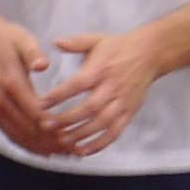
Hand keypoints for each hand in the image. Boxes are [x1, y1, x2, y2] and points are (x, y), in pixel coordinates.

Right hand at [0, 12, 65, 156]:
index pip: (36, 114)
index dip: (55, 130)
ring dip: (41, 148)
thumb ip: (33, 53)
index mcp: (10, 82)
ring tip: (63, 154)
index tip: (74, 137)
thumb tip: (43, 65)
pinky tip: (42, 150)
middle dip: (52, 143)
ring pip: (18, 136)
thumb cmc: (5, 36)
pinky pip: (9, 133)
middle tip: (74, 151)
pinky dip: (26, 145)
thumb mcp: (23, 38)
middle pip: (29, 130)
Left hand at [37, 29, 160, 155]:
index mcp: (100, 69)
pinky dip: (100, 144)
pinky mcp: (129, 112)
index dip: (59, 95)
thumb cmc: (118, 47)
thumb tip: (55, 42)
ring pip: (102, 123)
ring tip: (62, 141)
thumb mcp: (95, 39)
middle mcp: (112, 87)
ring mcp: (122, 102)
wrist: (149, 54)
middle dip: (66, 119)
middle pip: (89, 108)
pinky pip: (115, 132)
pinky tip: (83, 151)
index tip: (40, 103)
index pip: (77, 84)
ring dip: (81, 134)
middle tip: (46, 126)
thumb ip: (75, 42)